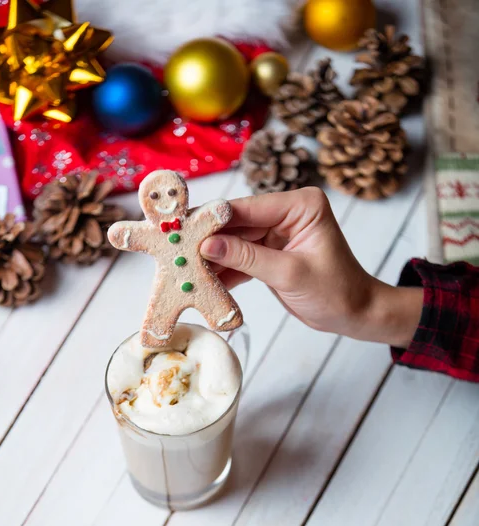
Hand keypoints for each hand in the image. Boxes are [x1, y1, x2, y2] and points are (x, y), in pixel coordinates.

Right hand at [201, 187, 422, 348]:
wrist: (354, 314)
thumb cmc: (336, 291)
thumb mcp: (290, 274)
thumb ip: (248, 257)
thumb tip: (207, 245)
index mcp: (300, 205)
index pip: (248, 208)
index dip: (214, 220)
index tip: (182, 229)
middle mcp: (286, 212)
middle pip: (237, 223)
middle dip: (208, 240)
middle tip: (176, 252)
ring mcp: (276, 232)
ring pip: (234, 241)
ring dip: (213, 257)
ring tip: (184, 269)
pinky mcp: (270, 252)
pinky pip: (241, 257)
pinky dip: (225, 270)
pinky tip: (204, 281)